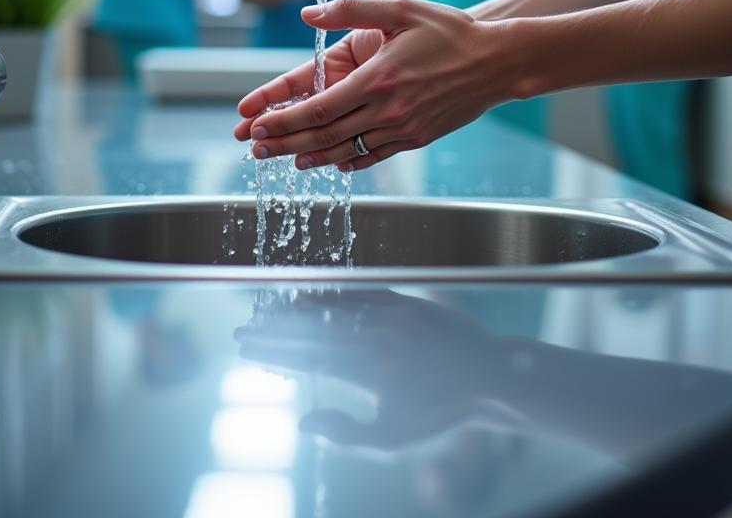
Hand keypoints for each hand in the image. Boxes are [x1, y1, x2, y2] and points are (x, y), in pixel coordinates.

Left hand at [234, 0, 515, 170]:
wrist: (498, 62)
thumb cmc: (449, 31)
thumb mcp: (400, 9)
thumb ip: (349, 10)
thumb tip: (306, 14)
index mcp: (377, 78)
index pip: (317, 108)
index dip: (282, 119)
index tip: (255, 124)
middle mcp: (387, 110)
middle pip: (324, 136)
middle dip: (284, 143)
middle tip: (254, 149)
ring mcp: (403, 129)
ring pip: (346, 151)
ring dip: (309, 157)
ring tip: (283, 159)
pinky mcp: (417, 139)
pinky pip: (374, 155)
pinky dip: (346, 162)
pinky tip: (328, 162)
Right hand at [234, 290, 493, 447]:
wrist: (488, 375)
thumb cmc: (438, 412)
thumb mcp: (392, 437)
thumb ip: (344, 433)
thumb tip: (301, 422)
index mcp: (367, 370)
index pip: (307, 356)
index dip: (273, 350)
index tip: (245, 346)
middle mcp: (375, 336)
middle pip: (313, 330)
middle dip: (275, 330)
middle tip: (243, 328)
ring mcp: (390, 314)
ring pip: (334, 308)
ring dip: (299, 309)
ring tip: (270, 312)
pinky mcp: (406, 299)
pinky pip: (362, 293)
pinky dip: (336, 295)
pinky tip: (315, 296)